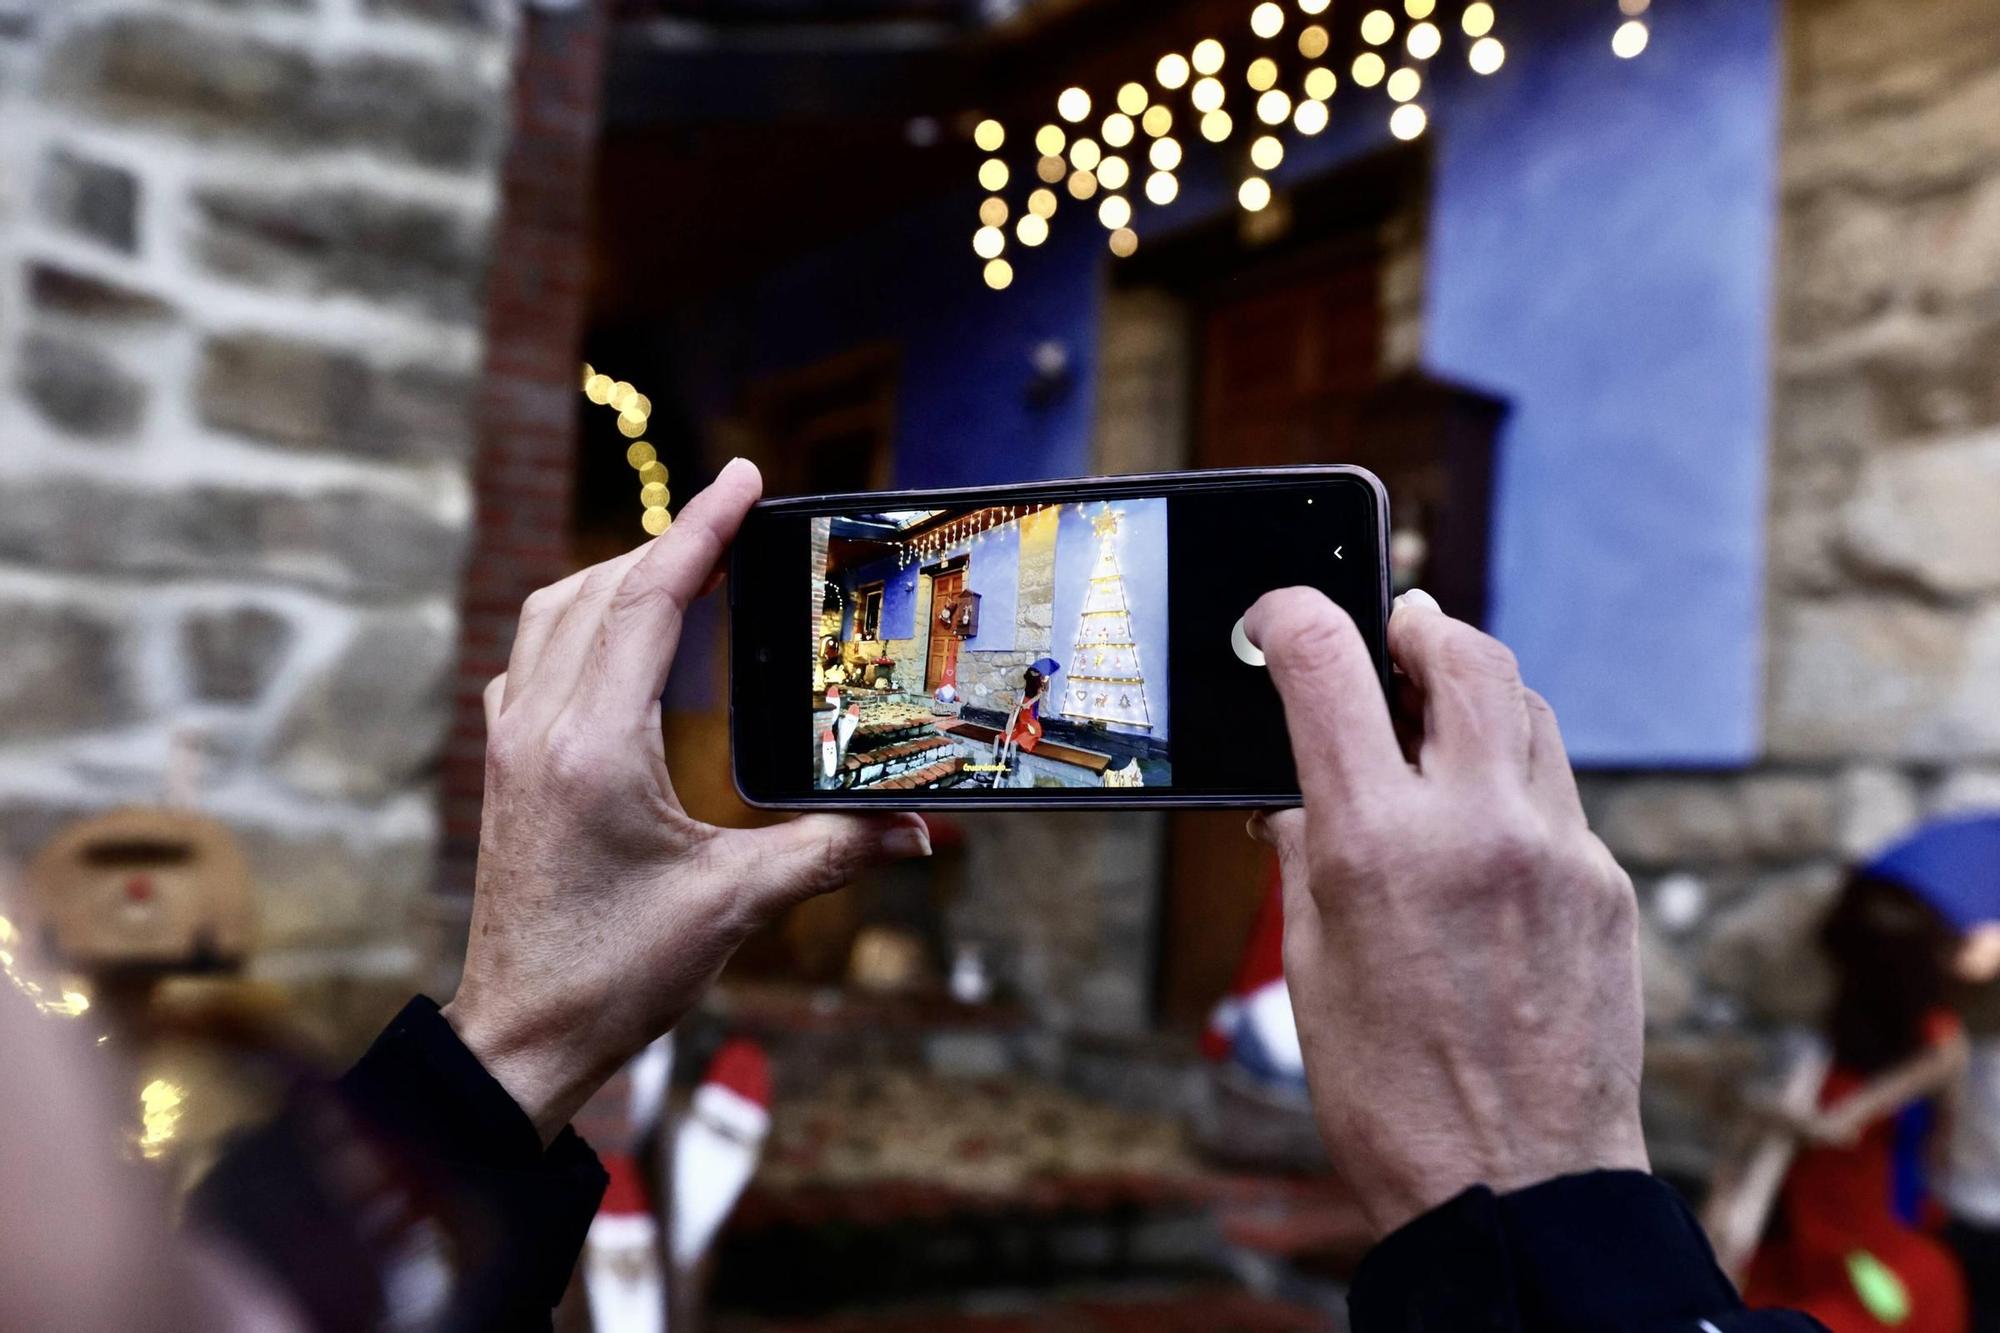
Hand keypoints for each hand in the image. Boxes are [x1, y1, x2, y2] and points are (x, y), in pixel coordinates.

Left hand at [443, 459, 931, 1141]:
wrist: (522, 1036)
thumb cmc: (615, 974)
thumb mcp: (735, 905)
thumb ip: (832, 852)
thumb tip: (919, 831)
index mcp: (594, 745)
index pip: (646, 600)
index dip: (699, 530)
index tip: (741, 478)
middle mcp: (541, 727)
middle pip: (597, 590)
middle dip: (668, 544)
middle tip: (735, 524)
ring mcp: (512, 744)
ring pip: (554, 614)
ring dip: (618, 578)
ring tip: (687, 569)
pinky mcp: (506, 768)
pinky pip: (535, 658)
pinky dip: (581, 623)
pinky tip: (621, 647)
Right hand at [1245, 587, 1646, 1238]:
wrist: (1518, 1191)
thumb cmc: (1391, 1096)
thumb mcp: (1308, 965)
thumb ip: (1304, 856)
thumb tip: (1300, 797)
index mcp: (1377, 846)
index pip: (1329, 664)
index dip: (1292, 616)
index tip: (1277, 617)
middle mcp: (1478, 826)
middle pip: (1462, 650)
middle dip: (1413, 625)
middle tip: (1387, 636)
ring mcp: (1559, 852)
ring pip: (1526, 707)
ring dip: (1473, 691)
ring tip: (1433, 722)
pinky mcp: (1608, 886)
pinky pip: (1559, 791)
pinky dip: (1513, 777)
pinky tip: (1483, 824)